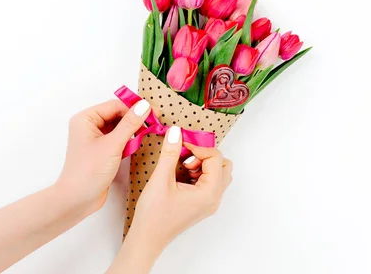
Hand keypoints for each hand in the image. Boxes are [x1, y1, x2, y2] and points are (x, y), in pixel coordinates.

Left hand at [56, 98, 151, 212]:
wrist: (77, 199)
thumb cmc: (88, 172)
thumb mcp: (113, 145)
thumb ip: (130, 124)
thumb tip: (144, 106)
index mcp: (86, 119)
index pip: (115, 105)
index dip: (135, 108)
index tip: (154, 113)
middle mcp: (89, 125)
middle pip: (118, 114)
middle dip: (136, 118)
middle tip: (155, 122)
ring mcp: (95, 138)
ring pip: (120, 126)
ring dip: (134, 129)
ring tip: (149, 131)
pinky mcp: (102, 149)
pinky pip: (119, 137)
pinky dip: (130, 139)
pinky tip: (139, 142)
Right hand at [112, 126, 231, 269]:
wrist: (147, 239)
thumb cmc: (154, 215)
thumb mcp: (161, 179)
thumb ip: (170, 153)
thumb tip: (176, 132)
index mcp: (210, 192)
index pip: (215, 158)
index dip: (198, 146)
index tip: (181, 142)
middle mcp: (214, 198)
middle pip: (223, 165)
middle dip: (205, 156)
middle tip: (186, 157)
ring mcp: (209, 202)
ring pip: (218, 173)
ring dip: (203, 165)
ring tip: (183, 168)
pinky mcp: (202, 204)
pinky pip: (209, 182)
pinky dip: (199, 173)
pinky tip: (181, 176)